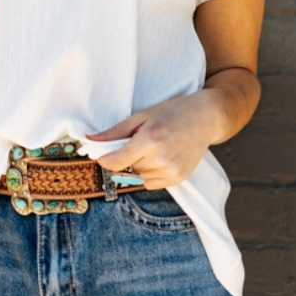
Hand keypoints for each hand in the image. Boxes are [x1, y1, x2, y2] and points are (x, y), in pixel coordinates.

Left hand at [85, 91, 222, 189]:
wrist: (206, 118)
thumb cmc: (172, 112)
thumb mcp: (141, 116)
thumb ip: (115, 132)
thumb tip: (90, 141)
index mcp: (149, 139)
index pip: (115, 162)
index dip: (105, 159)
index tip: (102, 154)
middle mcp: (161, 158)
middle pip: (128, 168)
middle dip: (128, 157)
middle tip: (140, 141)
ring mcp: (172, 170)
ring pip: (139, 177)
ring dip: (140, 166)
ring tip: (154, 148)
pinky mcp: (179, 178)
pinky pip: (152, 184)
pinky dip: (151, 173)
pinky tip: (162, 157)